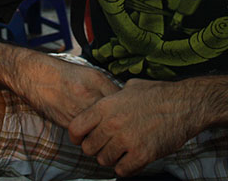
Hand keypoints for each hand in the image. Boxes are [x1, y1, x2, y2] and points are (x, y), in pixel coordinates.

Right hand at [15, 54, 118, 128]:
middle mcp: (89, 97)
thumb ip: (108, 86)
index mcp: (97, 82)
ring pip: (100, 129)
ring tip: (108, 133)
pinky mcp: (67, 122)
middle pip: (114, 118)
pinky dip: (90, 134)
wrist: (35, 76)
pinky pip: (85, 134)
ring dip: (105, 133)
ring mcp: (78, 111)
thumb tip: (124, 101)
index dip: (128, 111)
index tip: (128, 115)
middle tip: (122, 128)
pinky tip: (91, 131)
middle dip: (119, 125)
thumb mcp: (90, 73)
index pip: (123, 103)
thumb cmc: (63, 74)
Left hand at [69, 79, 199, 176]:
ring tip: (121, 152)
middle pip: (88, 148)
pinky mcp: (142, 154)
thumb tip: (105, 99)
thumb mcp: (127, 88)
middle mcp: (111, 124)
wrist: (185, 105)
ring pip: (104, 161)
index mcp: (104, 107)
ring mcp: (126, 140)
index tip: (81, 140)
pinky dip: (126, 168)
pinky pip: (123, 170)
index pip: (75, 128)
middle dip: (96, 149)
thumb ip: (111, 97)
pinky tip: (132, 160)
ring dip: (112, 159)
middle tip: (106, 147)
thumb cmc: (158, 94)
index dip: (76, 137)